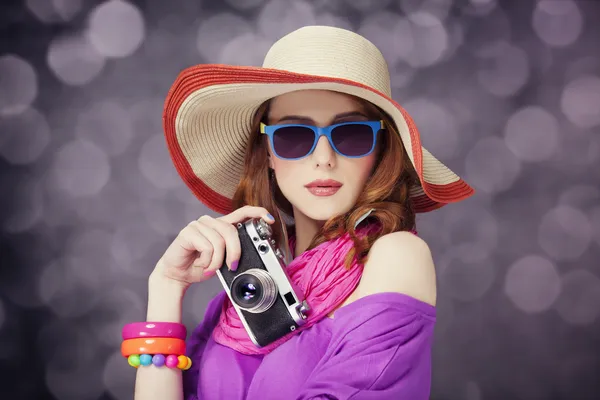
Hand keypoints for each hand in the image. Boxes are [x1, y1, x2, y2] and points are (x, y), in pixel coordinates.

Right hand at [151, 206, 274, 287]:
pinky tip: (201, 264)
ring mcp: (199, 224)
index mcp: (222, 225)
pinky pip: (207, 246)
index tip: (269, 219)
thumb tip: (250, 254)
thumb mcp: (223, 260)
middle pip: (231, 231)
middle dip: (235, 252)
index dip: (257, 212)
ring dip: (218, 261)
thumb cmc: (201, 266)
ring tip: (211, 268)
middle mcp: (211, 221)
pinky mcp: (188, 232)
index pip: (242, 212)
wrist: (178, 275)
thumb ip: (234, 252)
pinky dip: (207, 261)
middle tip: (232, 266)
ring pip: (219, 241)